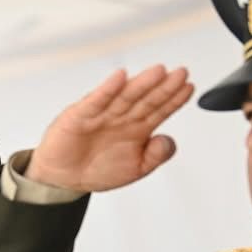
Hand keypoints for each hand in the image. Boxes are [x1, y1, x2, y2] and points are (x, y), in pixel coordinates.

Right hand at [25, 65, 193, 193]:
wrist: (63, 178)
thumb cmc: (97, 169)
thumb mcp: (135, 169)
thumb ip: (155, 156)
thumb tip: (169, 141)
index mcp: (137, 128)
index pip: (159, 109)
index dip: (174, 99)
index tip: (189, 87)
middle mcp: (121, 118)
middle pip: (146, 99)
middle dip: (163, 87)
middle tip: (180, 73)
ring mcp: (102, 115)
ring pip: (125, 97)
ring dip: (141, 84)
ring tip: (158, 72)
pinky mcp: (81, 116)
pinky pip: (96, 101)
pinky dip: (108, 89)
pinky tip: (120, 78)